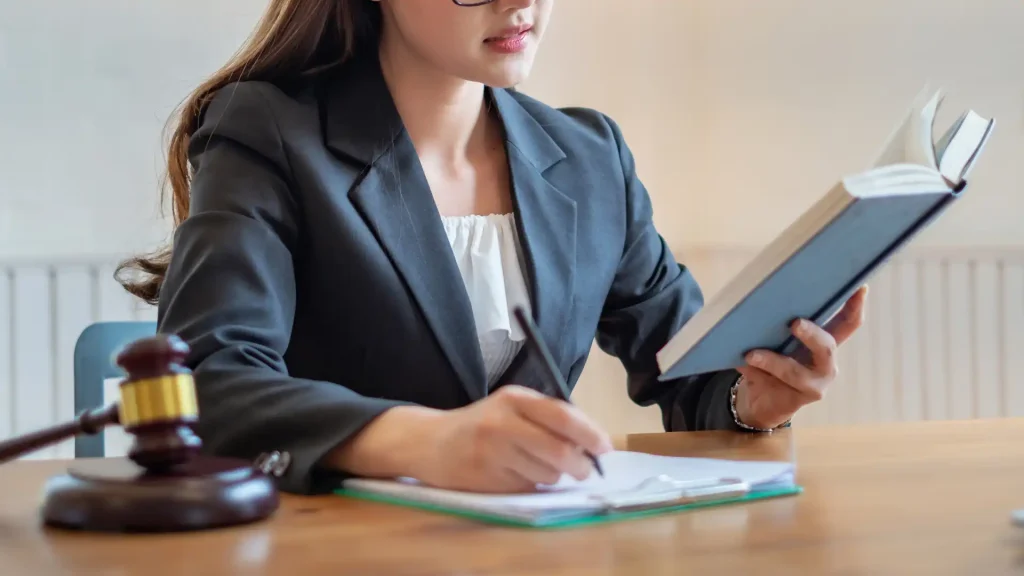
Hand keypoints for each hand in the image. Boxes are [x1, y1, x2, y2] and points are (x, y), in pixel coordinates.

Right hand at [418, 386, 612, 492]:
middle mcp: (503, 423)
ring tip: (539, 466)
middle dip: (580, 465)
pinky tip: (517, 474)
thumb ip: (547, 418)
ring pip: (547, 474)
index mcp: (514, 398)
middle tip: (584, 470)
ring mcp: (493, 453)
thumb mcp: (511, 407)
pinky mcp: (487, 479)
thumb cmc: (482, 423)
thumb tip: (592, 443)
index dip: (590, 434)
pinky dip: (532, 484)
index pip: (563, 416)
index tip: (605, 448)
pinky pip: (527, 487)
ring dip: (554, 476)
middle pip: (559, 451)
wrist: (431, 442)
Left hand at [734, 285, 868, 428]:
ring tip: (752, 354)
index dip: (855, 306)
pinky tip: (744, 362)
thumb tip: (755, 307)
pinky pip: (777, 384)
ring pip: (796, 371)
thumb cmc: (769, 362)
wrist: (761, 401)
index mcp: (824, 341)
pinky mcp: (798, 399)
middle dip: (812, 334)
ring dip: (773, 361)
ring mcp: (815, 383)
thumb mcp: (773, 341)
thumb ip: (773, 326)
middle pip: (827, 346)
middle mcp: (826, 362)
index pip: (847, 323)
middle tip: (795, 323)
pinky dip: (758, 372)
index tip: (860, 287)